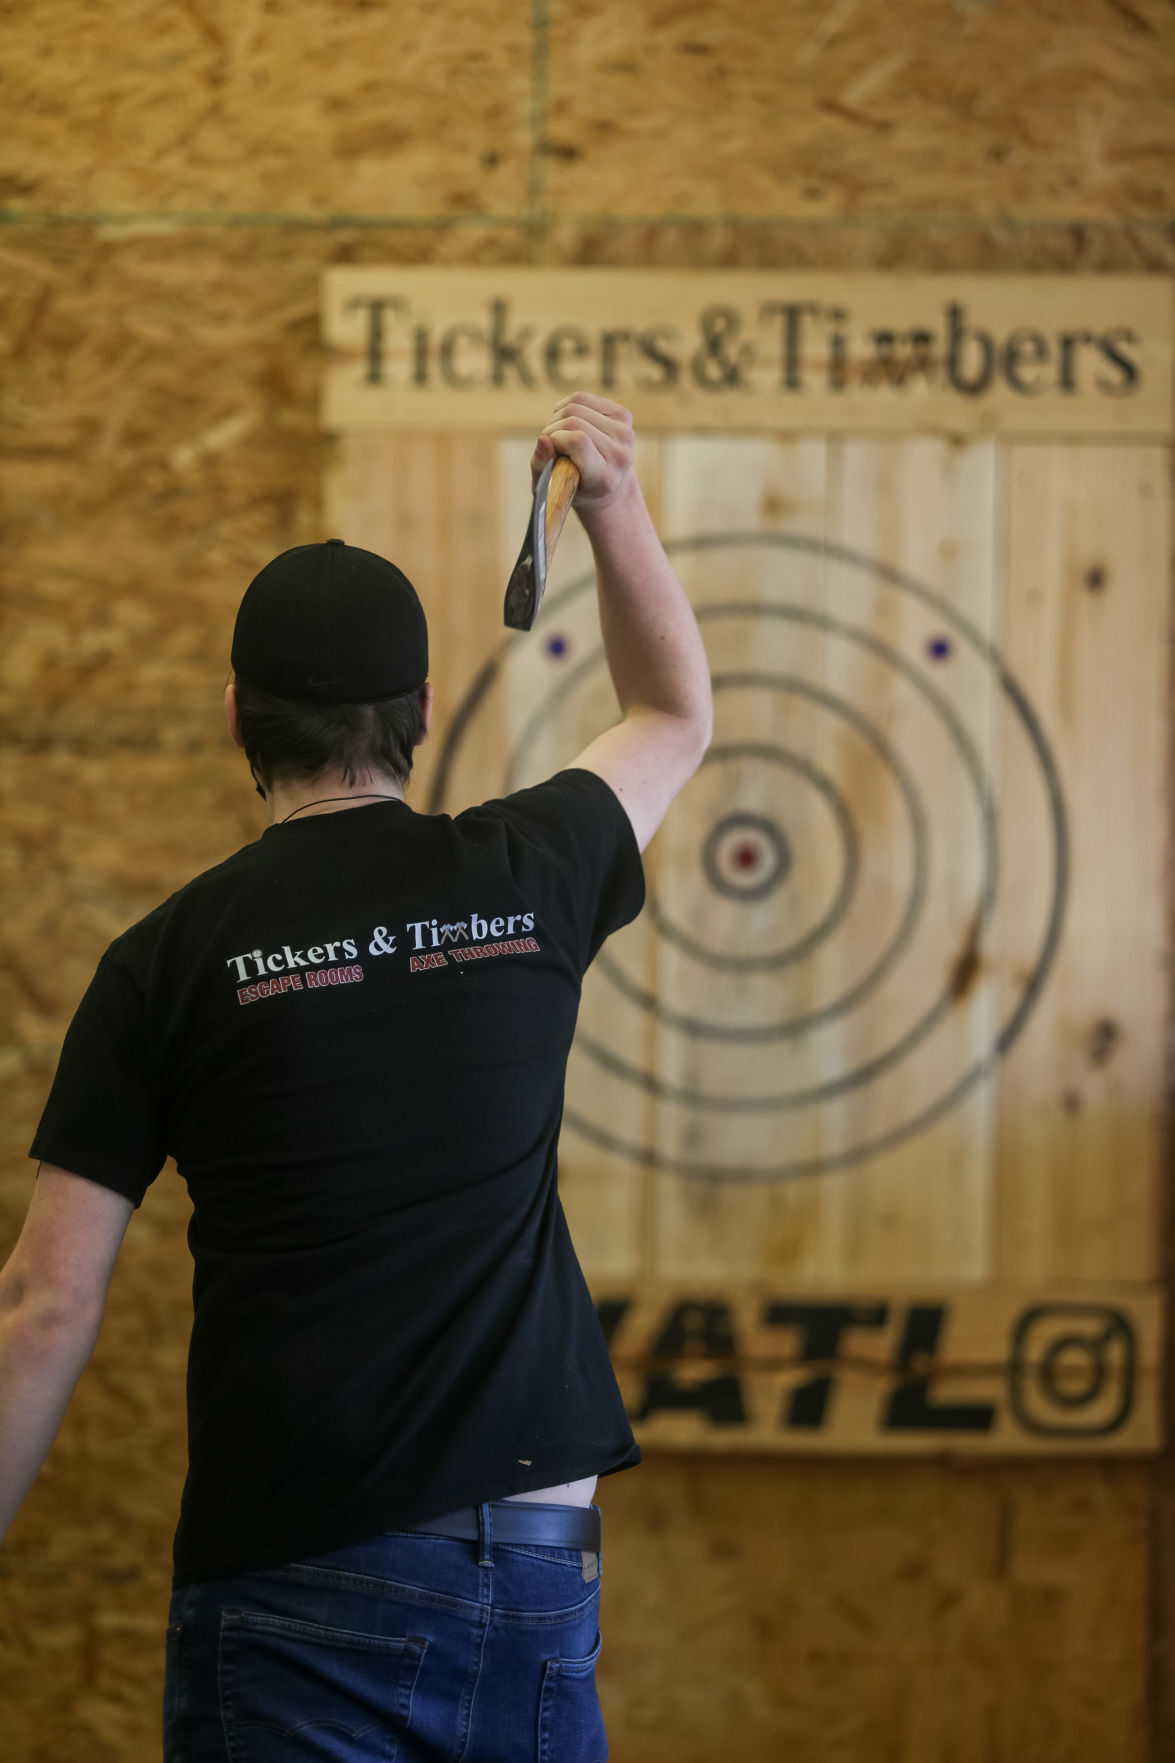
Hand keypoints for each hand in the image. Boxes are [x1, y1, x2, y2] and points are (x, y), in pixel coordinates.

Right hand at [530, 391, 634, 509]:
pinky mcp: (623, 415)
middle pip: (574, 420)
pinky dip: (567, 406)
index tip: (552, 451)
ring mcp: (625, 433)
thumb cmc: (572, 487)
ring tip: (559, 435)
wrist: (605, 487)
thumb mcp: (550, 485)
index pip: (578, 441)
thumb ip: (542, 465)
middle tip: (552, 445)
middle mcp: (620, 455)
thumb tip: (543, 439)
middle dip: (553, 429)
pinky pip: (583, 397)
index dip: (557, 439)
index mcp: (605, 477)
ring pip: (576, 405)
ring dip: (558, 418)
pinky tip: (568, 423)